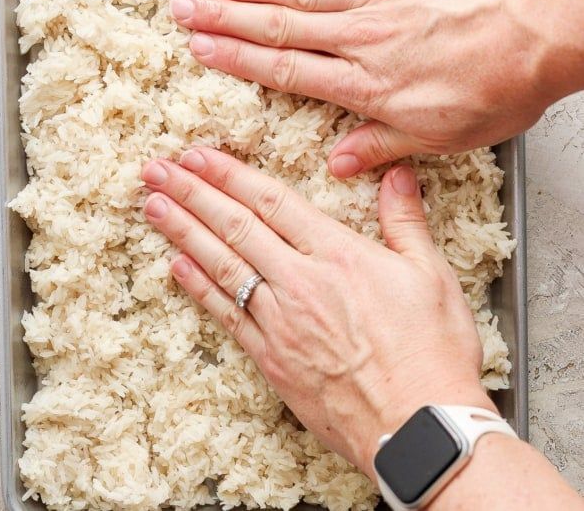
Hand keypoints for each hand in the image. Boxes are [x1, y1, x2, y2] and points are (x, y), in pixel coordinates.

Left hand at [141, 148, 494, 474]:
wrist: (418, 427)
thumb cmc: (431, 351)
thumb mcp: (431, 275)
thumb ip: (405, 220)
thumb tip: (396, 174)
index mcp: (338, 255)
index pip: (272, 201)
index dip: (230, 175)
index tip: (198, 156)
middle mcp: (300, 282)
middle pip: (235, 227)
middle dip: (191, 193)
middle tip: (156, 169)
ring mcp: (279, 321)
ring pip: (221, 265)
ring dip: (182, 232)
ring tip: (152, 206)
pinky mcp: (271, 359)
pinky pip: (226, 316)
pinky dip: (199, 288)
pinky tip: (176, 266)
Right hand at [169, 0, 550, 177]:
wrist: (547, 29)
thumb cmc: (499, 86)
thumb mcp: (442, 136)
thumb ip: (382, 147)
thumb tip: (339, 164)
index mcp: (367, 85)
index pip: (286, 70)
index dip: (239, 59)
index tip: (202, 49)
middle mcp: (361, 38)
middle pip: (279, 26)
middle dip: (225, 17)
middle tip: (184, 10)